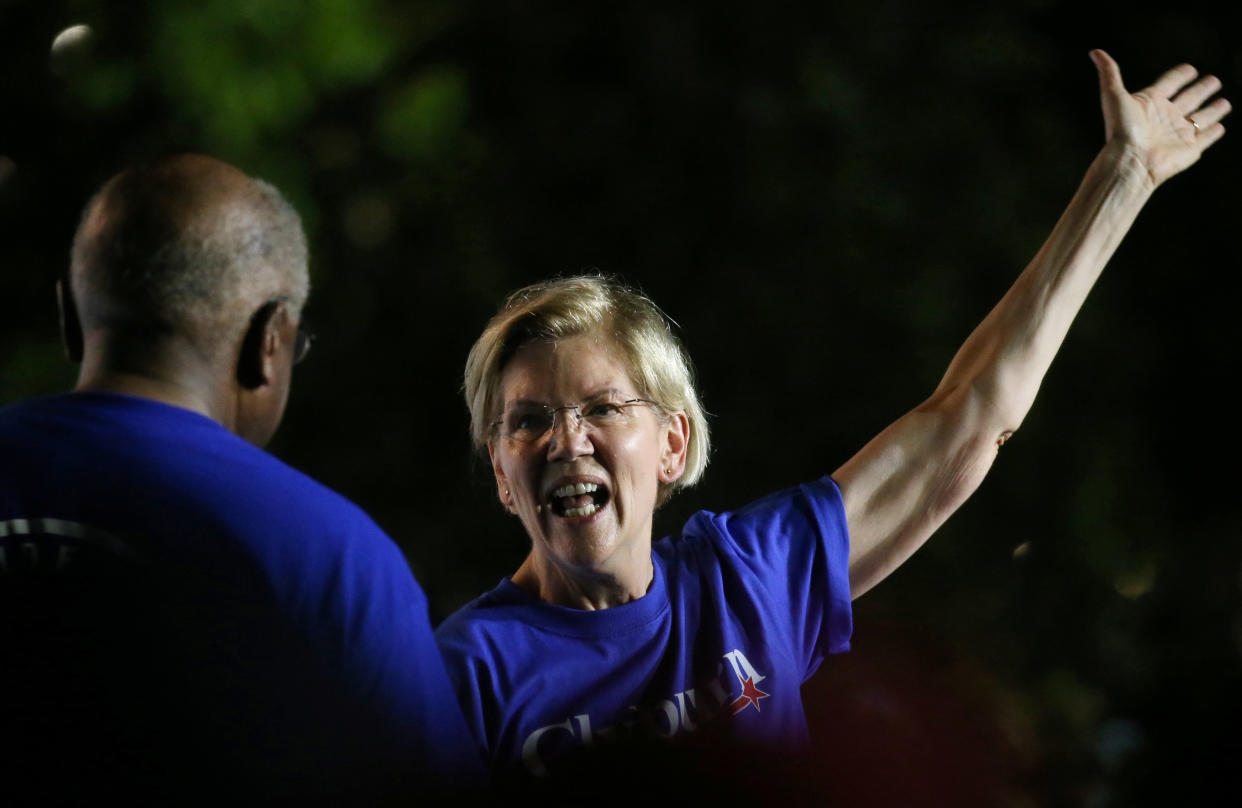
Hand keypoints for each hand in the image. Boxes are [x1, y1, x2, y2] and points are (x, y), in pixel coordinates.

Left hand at [1091, 49, 1229, 187]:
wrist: (1130, 160)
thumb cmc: (1121, 129)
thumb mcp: (1113, 95)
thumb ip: (1109, 72)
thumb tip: (1095, 52)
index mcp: (1150, 103)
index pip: (1168, 84)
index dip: (1178, 76)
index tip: (1190, 68)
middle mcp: (1165, 117)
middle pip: (1188, 99)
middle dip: (1201, 89)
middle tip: (1214, 80)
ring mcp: (1178, 133)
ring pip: (1201, 118)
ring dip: (1212, 110)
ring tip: (1225, 102)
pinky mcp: (1190, 149)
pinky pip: (1205, 138)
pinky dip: (1213, 132)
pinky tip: (1220, 126)